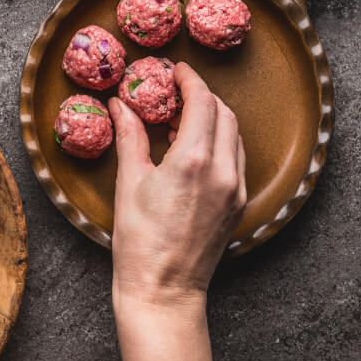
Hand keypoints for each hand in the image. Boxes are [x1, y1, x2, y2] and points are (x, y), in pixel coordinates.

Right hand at [108, 62, 245, 310]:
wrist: (164, 289)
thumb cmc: (140, 242)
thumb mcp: (129, 183)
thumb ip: (130, 137)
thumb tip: (121, 106)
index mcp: (192, 161)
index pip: (202, 102)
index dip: (189, 80)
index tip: (176, 70)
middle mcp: (222, 171)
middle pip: (224, 113)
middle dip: (202, 96)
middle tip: (176, 92)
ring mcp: (235, 189)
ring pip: (234, 135)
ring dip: (212, 118)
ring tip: (180, 121)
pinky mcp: (238, 204)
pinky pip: (236, 159)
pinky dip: (219, 143)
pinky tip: (192, 150)